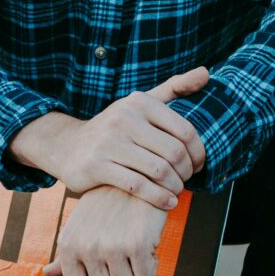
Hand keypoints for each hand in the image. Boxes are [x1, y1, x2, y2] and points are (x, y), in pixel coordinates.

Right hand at [12, 68, 210, 204]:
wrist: (67, 146)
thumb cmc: (115, 128)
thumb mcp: (140, 103)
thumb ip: (174, 87)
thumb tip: (206, 72)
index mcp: (140, 102)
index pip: (185, 131)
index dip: (198, 153)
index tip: (197, 166)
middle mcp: (124, 119)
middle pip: (174, 153)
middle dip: (186, 172)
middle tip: (185, 181)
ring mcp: (109, 143)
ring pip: (159, 171)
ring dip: (174, 187)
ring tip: (176, 192)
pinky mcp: (97, 166)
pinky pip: (138, 186)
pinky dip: (158, 198)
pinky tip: (166, 203)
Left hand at [45, 186, 169, 275]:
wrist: (138, 177)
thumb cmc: (107, 207)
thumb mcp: (81, 227)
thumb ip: (65, 255)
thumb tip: (46, 273)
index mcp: (68, 245)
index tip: (105, 265)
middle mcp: (86, 247)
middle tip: (124, 250)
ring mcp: (111, 246)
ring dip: (137, 273)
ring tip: (135, 246)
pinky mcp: (137, 244)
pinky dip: (152, 265)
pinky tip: (147, 242)